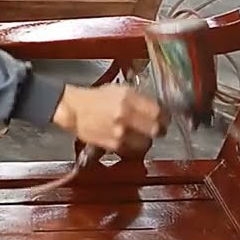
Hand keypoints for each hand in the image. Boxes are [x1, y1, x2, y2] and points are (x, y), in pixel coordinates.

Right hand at [51, 83, 166, 152]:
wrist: (74, 109)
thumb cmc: (95, 98)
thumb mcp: (120, 90)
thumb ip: (140, 99)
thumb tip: (158, 108)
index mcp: (128, 98)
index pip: (159, 112)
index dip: (165, 116)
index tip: (164, 117)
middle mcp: (125, 116)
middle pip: (156, 129)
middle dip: (159, 129)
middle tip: (157, 128)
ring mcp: (119, 133)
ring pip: (146, 143)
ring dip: (146, 139)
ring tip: (140, 134)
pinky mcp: (114, 146)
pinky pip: (133, 150)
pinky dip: (133, 146)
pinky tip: (128, 139)